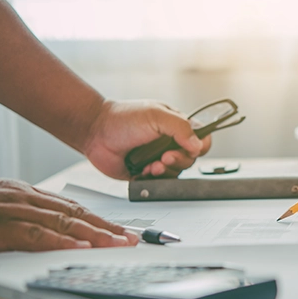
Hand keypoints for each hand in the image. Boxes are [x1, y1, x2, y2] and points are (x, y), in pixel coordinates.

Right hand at [0, 179, 138, 252]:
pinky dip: (59, 241)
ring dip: (93, 235)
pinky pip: (32, 234)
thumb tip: (58, 234)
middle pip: (74, 213)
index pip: (72, 207)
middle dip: (107, 228)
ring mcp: (6, 209)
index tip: (123, 232)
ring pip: (61, 222)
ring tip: (118, 245)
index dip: (101, 220)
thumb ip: (27, 219)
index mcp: (23, 193)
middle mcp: (19, 197)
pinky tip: (81, 248)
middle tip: (133, 240)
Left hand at [84, 100, 211, 179]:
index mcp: (177, 127)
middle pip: (190, 160)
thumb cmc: (123, 118)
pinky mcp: (147, 174)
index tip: (190, 148)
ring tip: (151, 165)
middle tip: (164, 156)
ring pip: (176, 173)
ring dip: (165, 171)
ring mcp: (159, 159)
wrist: (95, 132)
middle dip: (178, 160)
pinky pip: (159, 183)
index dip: (201, 146)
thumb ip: (181, 128)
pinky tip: (143, 171)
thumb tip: (198, 145)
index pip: (202, 139)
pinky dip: (153, 180)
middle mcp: (170, 144)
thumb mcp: (156, 115)